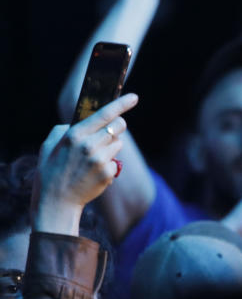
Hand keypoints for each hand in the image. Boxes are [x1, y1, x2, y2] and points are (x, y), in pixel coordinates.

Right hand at [33, 94, 137, 234]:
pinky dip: (108, 165)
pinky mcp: (108, 173)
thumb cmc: (51, 170)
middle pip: (119, 126)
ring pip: (118, 144)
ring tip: (92, 159)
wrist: (56, 201)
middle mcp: (90, 145)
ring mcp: (100, 160)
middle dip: (116, 127)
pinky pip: (116, 162)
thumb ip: (65, 129)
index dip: (122, 104)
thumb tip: (83, 122)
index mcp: (74, 135)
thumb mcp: (50, 145)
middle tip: (105, 135)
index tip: (134, 97)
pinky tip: (93, 173)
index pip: (104, 114)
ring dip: (110, 148)